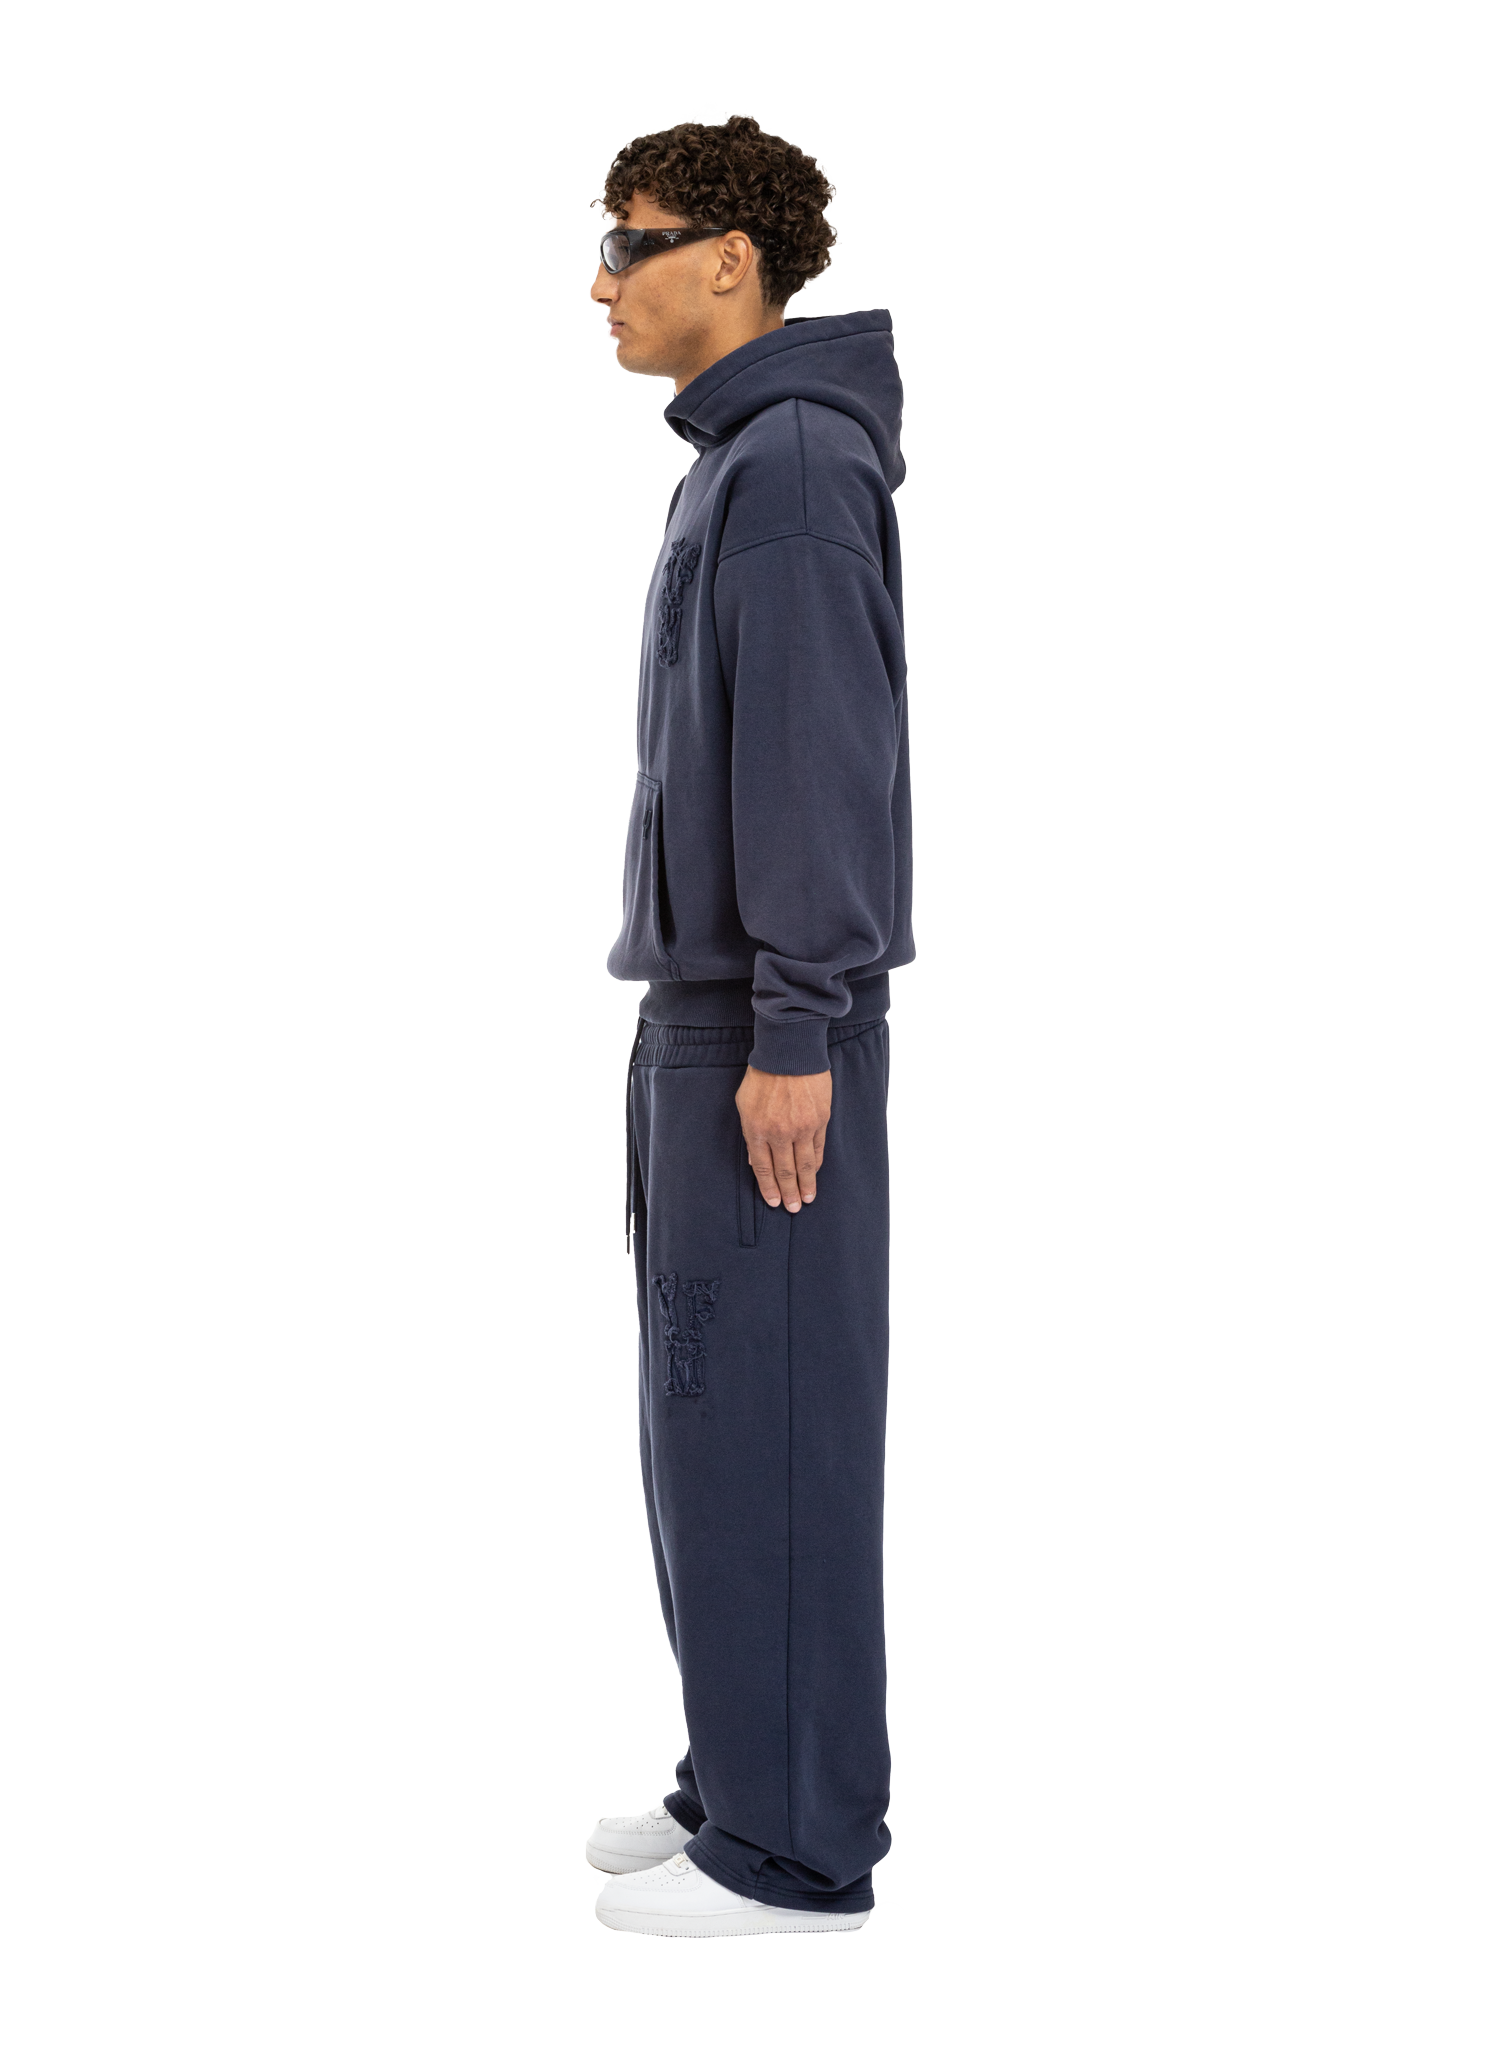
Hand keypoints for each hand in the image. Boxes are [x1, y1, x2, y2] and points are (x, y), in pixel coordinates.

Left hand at [735, 1065, 831, 1212]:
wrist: (789, 1052)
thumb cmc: (762, 1075)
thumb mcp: (744, 1104)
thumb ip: (750, 1133)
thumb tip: (755, 1159)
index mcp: (757, 1129)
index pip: (763, 1167)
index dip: (768, 1187)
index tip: (773, 1201)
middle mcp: (780, 1132)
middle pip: (785, 1171)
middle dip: (788, 1192)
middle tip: (792, 1208)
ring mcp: (802, 1127)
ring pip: (805, 1164)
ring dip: (806, 1185)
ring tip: (807, 1199)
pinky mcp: (820, 1120)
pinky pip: (818, 1148)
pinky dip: (816, 1164)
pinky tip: (815, 1174)